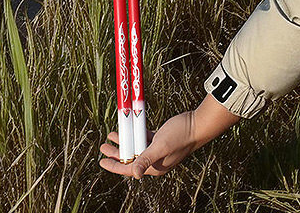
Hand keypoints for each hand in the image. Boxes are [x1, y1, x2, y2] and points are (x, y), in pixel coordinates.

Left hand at [99, 95, 239, 178]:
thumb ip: (146, 159)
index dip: (114, 165)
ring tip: (112, 135)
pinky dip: (135, 134)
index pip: (129, 169)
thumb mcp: (161, 146)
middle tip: (103, 146)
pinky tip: (129, 128)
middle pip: (130, 158)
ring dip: (124, 142)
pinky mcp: (161, 140)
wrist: (198, 125)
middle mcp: (154, 161)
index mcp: (153, 167)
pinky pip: (144, 139)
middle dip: (116, 153)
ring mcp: (158, 150)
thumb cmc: (181, 135)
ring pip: (136, 147)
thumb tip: (135, 174)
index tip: (101, 161)